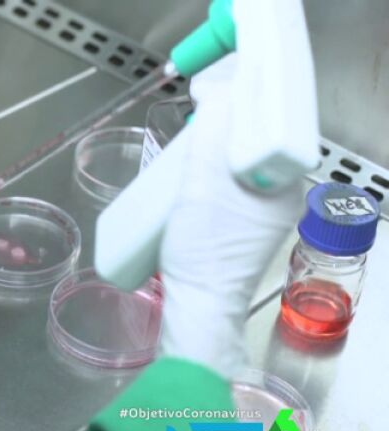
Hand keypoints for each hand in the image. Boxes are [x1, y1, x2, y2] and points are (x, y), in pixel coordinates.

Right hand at [158, 56, 304, 377]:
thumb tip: (217, 89)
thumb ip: (213, 132)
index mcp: (285, 182)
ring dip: (209, 148)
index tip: (207, 91)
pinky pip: (227, 183)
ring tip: (181, 146)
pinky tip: (185, 172)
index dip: (239, 100)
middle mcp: (281, 195)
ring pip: (235, 162)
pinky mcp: (239, 227)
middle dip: (218, 125)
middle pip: (249, 142)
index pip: (268, 123)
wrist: (197, 306)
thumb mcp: (202, 181)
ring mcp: (261, 214)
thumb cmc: (203, 250)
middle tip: (187, 123)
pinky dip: (207, 170)